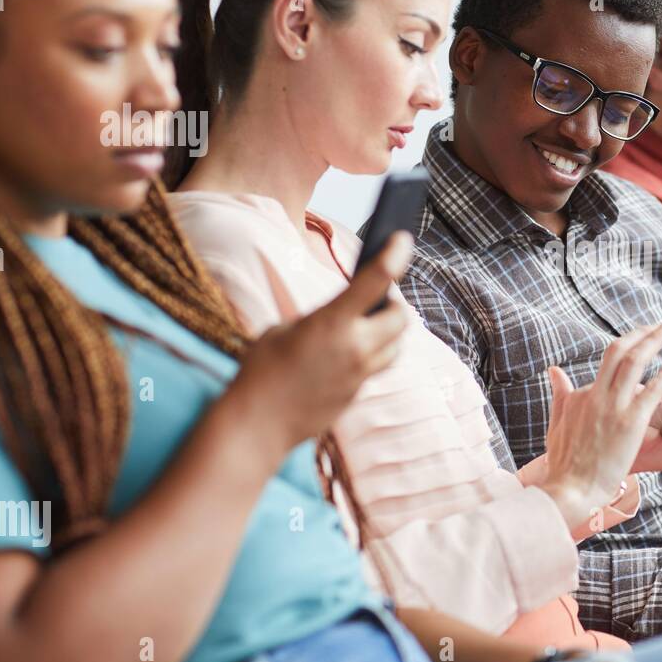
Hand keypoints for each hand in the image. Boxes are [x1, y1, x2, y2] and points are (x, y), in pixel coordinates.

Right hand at [233, 232, 412, 457]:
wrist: (258, 423)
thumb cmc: (262, 370)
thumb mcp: (285, 329)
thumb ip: (319, 319)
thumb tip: (339, 319)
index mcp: (333, 322)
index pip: (375, 281)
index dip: (393, 256)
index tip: (402, 239)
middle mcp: (355, 347)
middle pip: (400, 318)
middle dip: (394, 304)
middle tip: (379, 297)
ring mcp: (360, 374)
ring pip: (397, 346)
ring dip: (390, 331)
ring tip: (371, 323)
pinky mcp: (358, 393)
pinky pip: (379, 367)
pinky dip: (375, 353)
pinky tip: (355, 350)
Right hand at [539, 319, 661, 529]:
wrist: (569, 489)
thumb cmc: (565, 462)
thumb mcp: (558, 422)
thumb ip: (560, 393)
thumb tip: (554, 370)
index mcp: (583, 395)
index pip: (606, 361)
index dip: (628, 345)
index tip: (643, 338)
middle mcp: (597, 394)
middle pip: (620, 351)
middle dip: (644, 332)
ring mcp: (613, 407)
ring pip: (635, 361)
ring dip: (655, 339)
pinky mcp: (631, 422)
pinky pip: (654, 389)